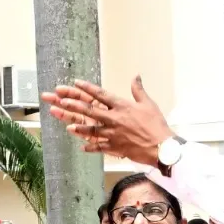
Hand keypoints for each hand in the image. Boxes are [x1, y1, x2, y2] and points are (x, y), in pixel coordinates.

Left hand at [43, 75, 170, 160]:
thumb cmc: (156, 124)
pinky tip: (82, 147)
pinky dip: (91, 147)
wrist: (162, 147)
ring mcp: (114, 134)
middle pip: (91, 111)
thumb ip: (138, 90)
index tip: (75, 83)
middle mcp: (115, 119)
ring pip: (92, 130)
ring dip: (79, 128)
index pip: (101, 94)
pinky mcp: (116, 147)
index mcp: (122, 106)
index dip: (87, 88)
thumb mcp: (148, 104)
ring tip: (68, 126)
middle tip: (61, 101)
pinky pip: (100, 147)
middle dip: (74, 105)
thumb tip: (136, 76)